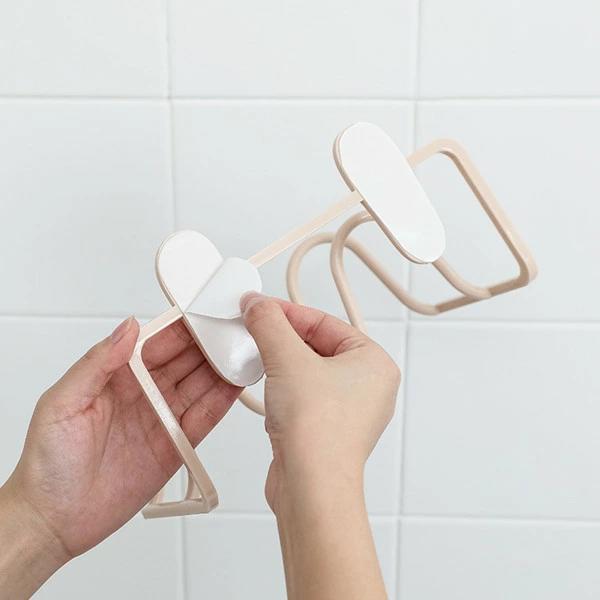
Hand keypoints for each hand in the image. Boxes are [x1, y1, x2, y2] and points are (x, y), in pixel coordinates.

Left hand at [0, 316, 238, 596]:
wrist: (55, 519)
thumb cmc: (48, 462)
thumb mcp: (62, 402)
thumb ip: (97, 363)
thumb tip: (128, 327)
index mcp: (118, 375)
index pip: (157, 342)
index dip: (182, 328)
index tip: (203, 314)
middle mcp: (145, 393)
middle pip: (186, 360)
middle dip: (209, 344)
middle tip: (232, 331)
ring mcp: (163, 418)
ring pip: (200, 385)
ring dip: (221, 369)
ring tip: (242, 354)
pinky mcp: (176, 446)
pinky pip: (204, 418)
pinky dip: (222, 402)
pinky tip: (235, 387)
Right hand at [240, 293, 398, 599]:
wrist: (311, 486)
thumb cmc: (319, 431)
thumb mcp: (287, 358)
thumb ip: (270, 323)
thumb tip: (259, 305)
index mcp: (375, 362)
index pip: (325, 322)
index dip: (288, 312)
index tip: (260, 308)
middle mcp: (368, 386)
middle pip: (316, 345)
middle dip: (282, 340)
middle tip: (256, 331)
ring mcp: (349, 411)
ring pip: (308, 372)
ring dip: (281, 366)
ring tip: (263, 364)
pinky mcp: (328, 430)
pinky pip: (303, 397)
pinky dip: (283, 391)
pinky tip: (269, 396)